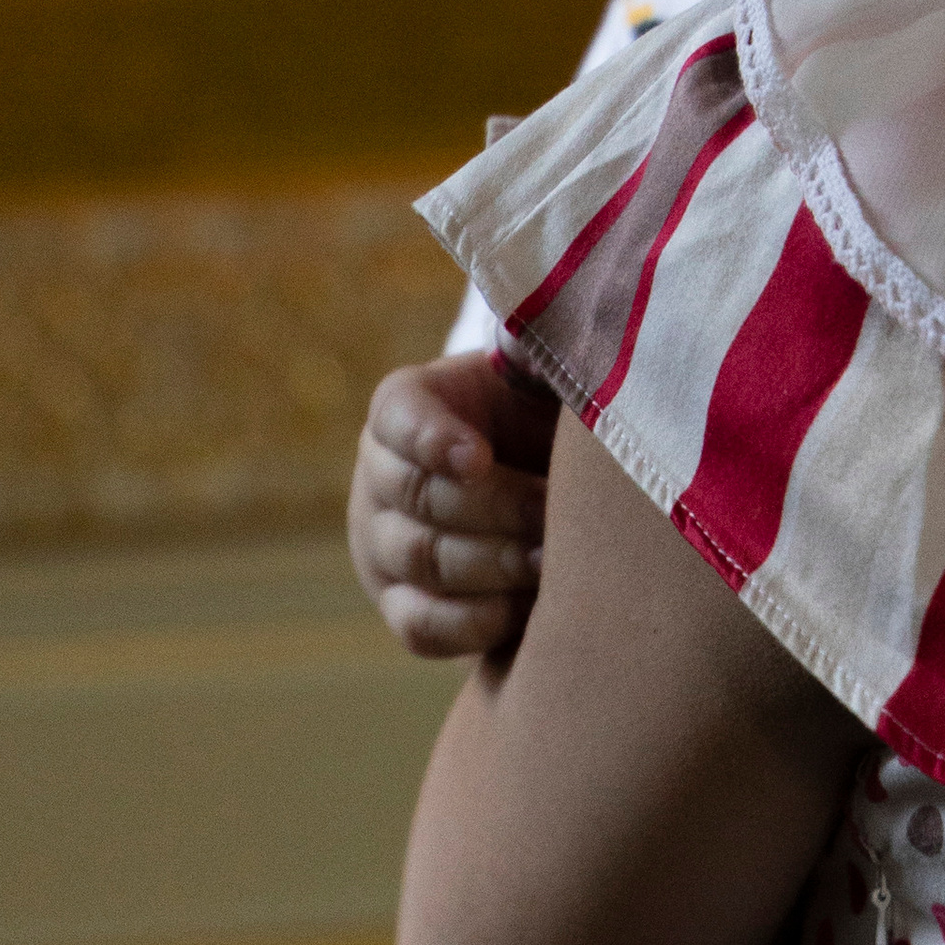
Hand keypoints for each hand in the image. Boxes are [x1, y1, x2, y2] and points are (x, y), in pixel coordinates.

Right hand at [348, 352, 549, 658]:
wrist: (542, 485)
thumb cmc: (544, 418)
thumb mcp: (541, 374)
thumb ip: (544, 349)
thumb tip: (567, 317)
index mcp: (403, 407)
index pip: (399, 416)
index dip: (434, 439)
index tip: (481, 457)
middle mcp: (377, 475)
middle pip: (418, 497)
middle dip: (498, 509)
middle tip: (556, 514)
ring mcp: (381, 547)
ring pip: (424, 561)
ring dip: (495, 563)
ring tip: (554, 559)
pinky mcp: (401, 608)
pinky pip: (421, 627)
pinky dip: (475, 622)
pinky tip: (526, 606)